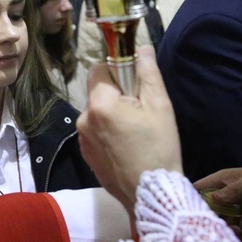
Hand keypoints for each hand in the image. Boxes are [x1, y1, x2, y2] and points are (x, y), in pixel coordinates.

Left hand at [77, 46, 181, 213]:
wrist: (151, 194)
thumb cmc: (159, 147)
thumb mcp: (160, 106)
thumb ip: (148, 73)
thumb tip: (142, 48)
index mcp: (100, 104)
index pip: (98, 70)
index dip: (117, 72)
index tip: (134, 86)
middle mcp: (84, 119)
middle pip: (97, 92)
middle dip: (116, 95)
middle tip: (140, 112)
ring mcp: (82, 138)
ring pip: (96, 112)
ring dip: (111, 114)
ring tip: (134, 132)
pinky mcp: (85, 154)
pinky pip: (94, 131)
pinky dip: (107, 132)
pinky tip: (126, 146)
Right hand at [193, 165, 241, 241]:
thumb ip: (233, 190)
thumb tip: (213, 199)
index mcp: (222, 179)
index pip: (199, 187)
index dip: (192, 197)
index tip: (189, 210)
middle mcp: (225, 194)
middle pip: (209, 207)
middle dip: (211, 217)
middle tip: (216, 225)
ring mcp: (235, 206)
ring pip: (222, 219)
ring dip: (225, 226)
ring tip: (235, 230)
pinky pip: (237, 228)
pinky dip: (237, 233)